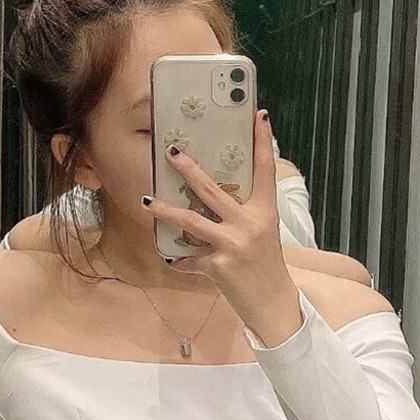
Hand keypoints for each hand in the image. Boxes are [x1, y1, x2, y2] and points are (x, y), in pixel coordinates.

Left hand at [140, 108, 292, 326]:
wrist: (272, 304)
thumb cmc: (266, 266)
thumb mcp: (263, 234)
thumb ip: (243, 214)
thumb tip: (213, 195)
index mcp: (265, 212)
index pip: (265, 170)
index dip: (263, 142)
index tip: (259, 115)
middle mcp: (249, 224)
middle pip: (213, 189)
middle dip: (188, 169)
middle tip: (170, 151)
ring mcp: (232, 244)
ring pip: (191, 221)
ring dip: (166, 210)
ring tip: (147, 201)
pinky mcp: (218, 266)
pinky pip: (190, 259)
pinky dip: (180, 260)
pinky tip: (172, 259)